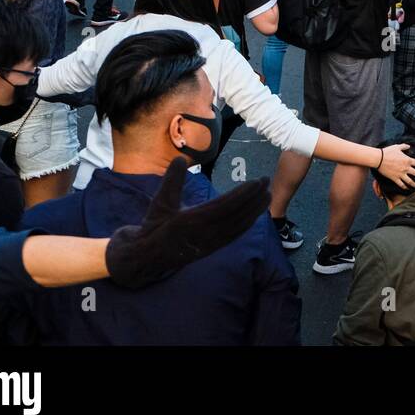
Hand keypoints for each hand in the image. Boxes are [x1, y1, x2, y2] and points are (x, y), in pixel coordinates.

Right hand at [104, 157, 269, 288]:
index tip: (257, 181)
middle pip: (237, 215)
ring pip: (239, 226)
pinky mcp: (213, 248)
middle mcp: (205, 233)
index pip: (225, 206)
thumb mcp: (160, 202)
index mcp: (191, 221)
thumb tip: (180, 158)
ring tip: (267, 195)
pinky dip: (248, 223)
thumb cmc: (154, 225)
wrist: (147, 256)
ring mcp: (211, 242)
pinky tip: (256, 214)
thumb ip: (172, 180)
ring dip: (255, 210)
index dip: (243, 194)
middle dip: (254, 198)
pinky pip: (235, 235)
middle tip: (266, 181)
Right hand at [377, 143, 414, 189]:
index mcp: (408, 160)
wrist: (379, 159)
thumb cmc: (388, 152)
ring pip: (410, 181)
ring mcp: (401, 174)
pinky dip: (404, 187)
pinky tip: (406, 188)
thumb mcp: (397, 147)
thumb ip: (404, 146)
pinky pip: (401, 184)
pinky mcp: (395, 178)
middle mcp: (406, 168)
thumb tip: (409, 146)